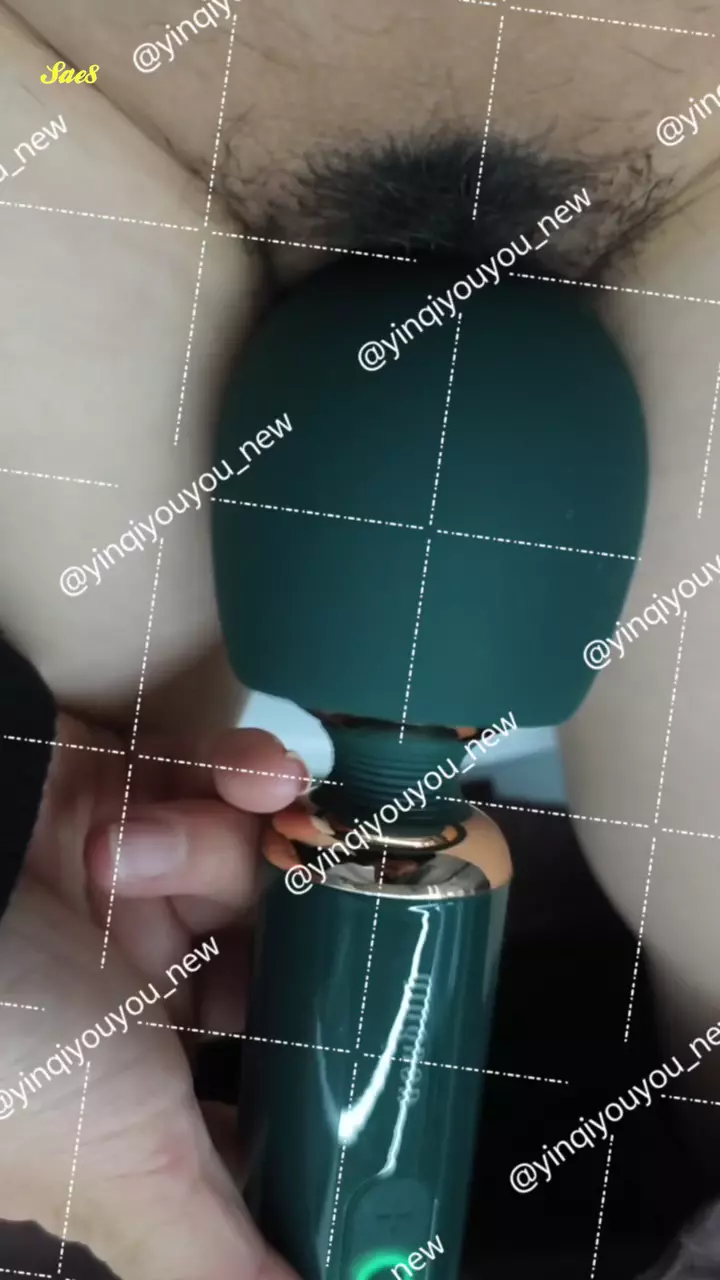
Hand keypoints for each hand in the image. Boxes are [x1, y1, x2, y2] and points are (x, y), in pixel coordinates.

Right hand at [0, 712, 309, 1279]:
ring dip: (219, 847)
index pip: (264, 1084)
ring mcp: (137, 880)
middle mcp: (140, 983)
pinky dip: (251, 769)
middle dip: (296, 927)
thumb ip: (217, 1253)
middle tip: (326, 918)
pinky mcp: (135, 786)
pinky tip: (251, 779)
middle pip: (280, 950)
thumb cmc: (4, 1046)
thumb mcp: (122, 1168)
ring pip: (254, 857)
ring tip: (129, 851)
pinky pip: (234, 771)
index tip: (397, 1046)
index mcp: (138, 1083)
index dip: (327, 1067)